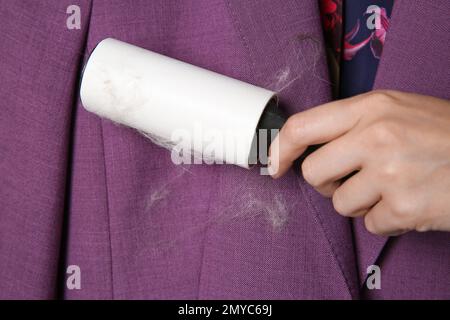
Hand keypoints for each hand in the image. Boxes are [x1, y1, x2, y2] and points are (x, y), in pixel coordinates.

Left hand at [268, 90, 449, 235]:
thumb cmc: (444, 134)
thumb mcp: (397, 110)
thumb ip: (352, 123)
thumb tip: (307, 146)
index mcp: (371, 108)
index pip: (302, 127)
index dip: (280, 149)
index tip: (275, 164)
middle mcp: (376, 137)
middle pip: (314, 173)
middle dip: (328, 182)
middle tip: (354, 177)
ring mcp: (390, 173)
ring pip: (340, 203)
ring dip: (360, 202)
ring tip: (391, 187)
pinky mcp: (404, 207)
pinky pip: (370, 224)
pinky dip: (385, 218)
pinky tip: (409, 201)